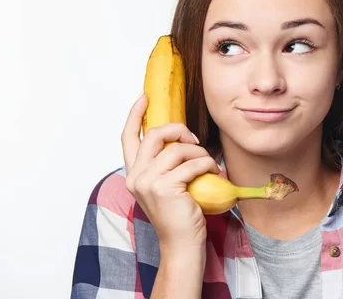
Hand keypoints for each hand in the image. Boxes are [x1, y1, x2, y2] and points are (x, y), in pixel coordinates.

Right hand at [120, 93, 219, 249]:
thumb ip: (166, 163)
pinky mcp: (165, 188)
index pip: (128, 137)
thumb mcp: (168, 185)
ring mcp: (148, 182)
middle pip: (154, 134)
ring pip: (177, 149)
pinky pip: (192, 163)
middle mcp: (136, 176)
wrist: (182, 244)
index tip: (145, 97)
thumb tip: (181, 137)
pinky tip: (214, 172)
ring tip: (209, 164)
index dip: (135, 114)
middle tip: (194, 139)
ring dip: (199, 152)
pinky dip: (207, 164)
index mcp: (134, 174)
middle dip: (178, 130)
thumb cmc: (180, 214)